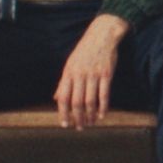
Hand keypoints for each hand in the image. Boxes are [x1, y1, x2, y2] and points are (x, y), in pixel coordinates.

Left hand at [54, 13, 129, 128]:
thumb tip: (56, 98)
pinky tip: (102, 115)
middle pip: (77, 102)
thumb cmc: (85, 50)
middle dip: (77, 118)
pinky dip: (103, 107)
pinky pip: (104, 94)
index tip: (65, 124)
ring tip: (91, 123)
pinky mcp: (106, 74)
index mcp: (68, 73)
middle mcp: (80, 74)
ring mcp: (94, 74)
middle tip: (80, 127)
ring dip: (90, 115)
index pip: (63, 98)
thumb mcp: (70, 64)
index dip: (63, 113)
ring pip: (90, 101)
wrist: (101, 35)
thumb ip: (63, 82)